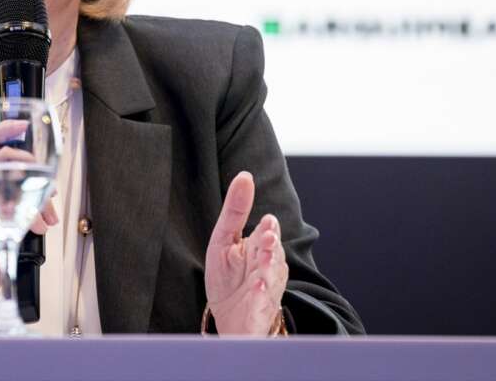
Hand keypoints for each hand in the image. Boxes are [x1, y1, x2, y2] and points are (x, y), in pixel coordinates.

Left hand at [204, 171, 287, 335]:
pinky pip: (264, 302)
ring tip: (262, 261)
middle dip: (271, 248)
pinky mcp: (262, 311)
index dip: (268, 230)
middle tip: (268, 238)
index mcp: (260, 248)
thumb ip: (235, 211)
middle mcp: (268, 267)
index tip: (268, 221)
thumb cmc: (228, 277)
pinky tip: (257, 286)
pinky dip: (262, 295)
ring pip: (271, 277)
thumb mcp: (223, 240)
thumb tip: (245, 176)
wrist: (229, 318)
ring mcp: (267, 290)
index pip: (266, 234)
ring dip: (268, 269)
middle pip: (272, 255)